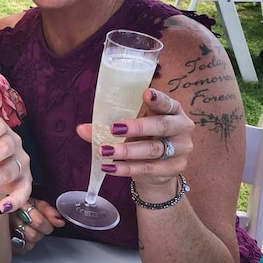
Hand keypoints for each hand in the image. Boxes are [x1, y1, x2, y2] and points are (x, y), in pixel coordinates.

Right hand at [8, 198, 64, 254]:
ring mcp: (4, 230)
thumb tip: (59, 221)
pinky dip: (24, 245)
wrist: (0, 208)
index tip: (48, 224)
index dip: (47, 225)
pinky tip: (21, 237)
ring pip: (27, 244)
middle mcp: (9, 217)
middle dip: (40, 233)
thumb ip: (48, 210)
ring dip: (31, 240)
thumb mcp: (34, 203)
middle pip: (33, 235)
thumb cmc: (19, 206)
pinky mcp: (3, 241)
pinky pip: (20, 250)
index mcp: (19, 205)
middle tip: (37, 227)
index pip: (39, 222)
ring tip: (28, 231)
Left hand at [76, 89, 193, 195]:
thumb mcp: (131, 128)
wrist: (160, 168)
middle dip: (137, 127)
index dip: (158, 99)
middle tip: (114, 128)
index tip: (146, 93)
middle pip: (162, 126)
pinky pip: (149, 168)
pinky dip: (126, 168)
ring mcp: (181, 149)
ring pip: (153, 149)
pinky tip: (110, 166)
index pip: (168, 103)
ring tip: (104, 150)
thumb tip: (81, 129)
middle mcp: (181, 127)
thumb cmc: (145, 138)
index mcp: (172, 110)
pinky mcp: (175, 168)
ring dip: (126, 150)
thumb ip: (109, 127)